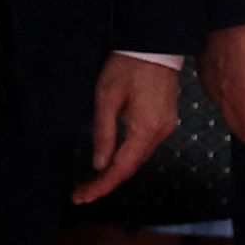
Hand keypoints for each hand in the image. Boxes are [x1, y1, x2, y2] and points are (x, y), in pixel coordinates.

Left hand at [78, 52, 184, 204]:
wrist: (155, 47)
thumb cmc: (127, 68)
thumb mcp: (106, 98)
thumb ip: (103, 133)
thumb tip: (98, 164)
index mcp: (145, 130)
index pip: (122, 168)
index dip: (102, 185)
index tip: (81, 197)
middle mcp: (159, 134)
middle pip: (131, 167)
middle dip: (105, 183)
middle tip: (80, 194)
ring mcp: (164, 128)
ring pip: (138, 158)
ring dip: (115, 172)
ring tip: (90, 183)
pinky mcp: (163, 121)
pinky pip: (142, 147)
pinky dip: (125, 159)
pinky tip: (110, 162)